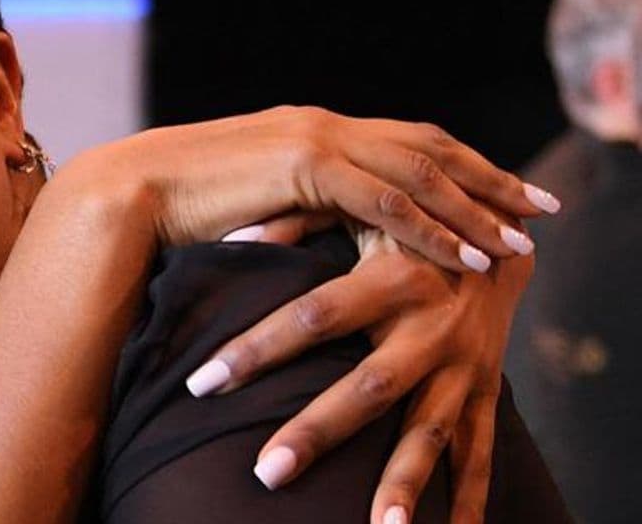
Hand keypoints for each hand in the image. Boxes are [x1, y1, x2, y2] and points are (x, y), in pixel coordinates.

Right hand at [57, 106, 554, 274]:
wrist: (126, 195)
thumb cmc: (176, 210)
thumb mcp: (251, 200)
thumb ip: (293, 204)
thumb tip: (324, 234)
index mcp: (309, 128)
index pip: (406, 140)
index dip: (462, 166)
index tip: (506, 193)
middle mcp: (319, 122)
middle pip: (428, 145)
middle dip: (490, 178)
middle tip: (541, 207)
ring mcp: (312, 137)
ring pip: (419, 172)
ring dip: (474, 209)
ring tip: (516, 244)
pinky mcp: (302, 165)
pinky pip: (386, 200)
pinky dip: (432, 229)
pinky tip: (463, 256)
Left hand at [188, 227, 530, 523]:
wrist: (503, 229)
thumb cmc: (404, 220)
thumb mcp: (356, 210)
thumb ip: (294, 220)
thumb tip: (228, 238)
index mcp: (391, 277)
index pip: (311, 317)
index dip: (256, 349)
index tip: (202, 384)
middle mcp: (431, 326)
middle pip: (369, 386)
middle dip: (318, 432)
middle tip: (267, 473)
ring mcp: (465, 364)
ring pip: (431, 430)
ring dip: (406, 483)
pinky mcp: (489, 387)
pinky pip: (479, 450)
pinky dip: (470, 498)